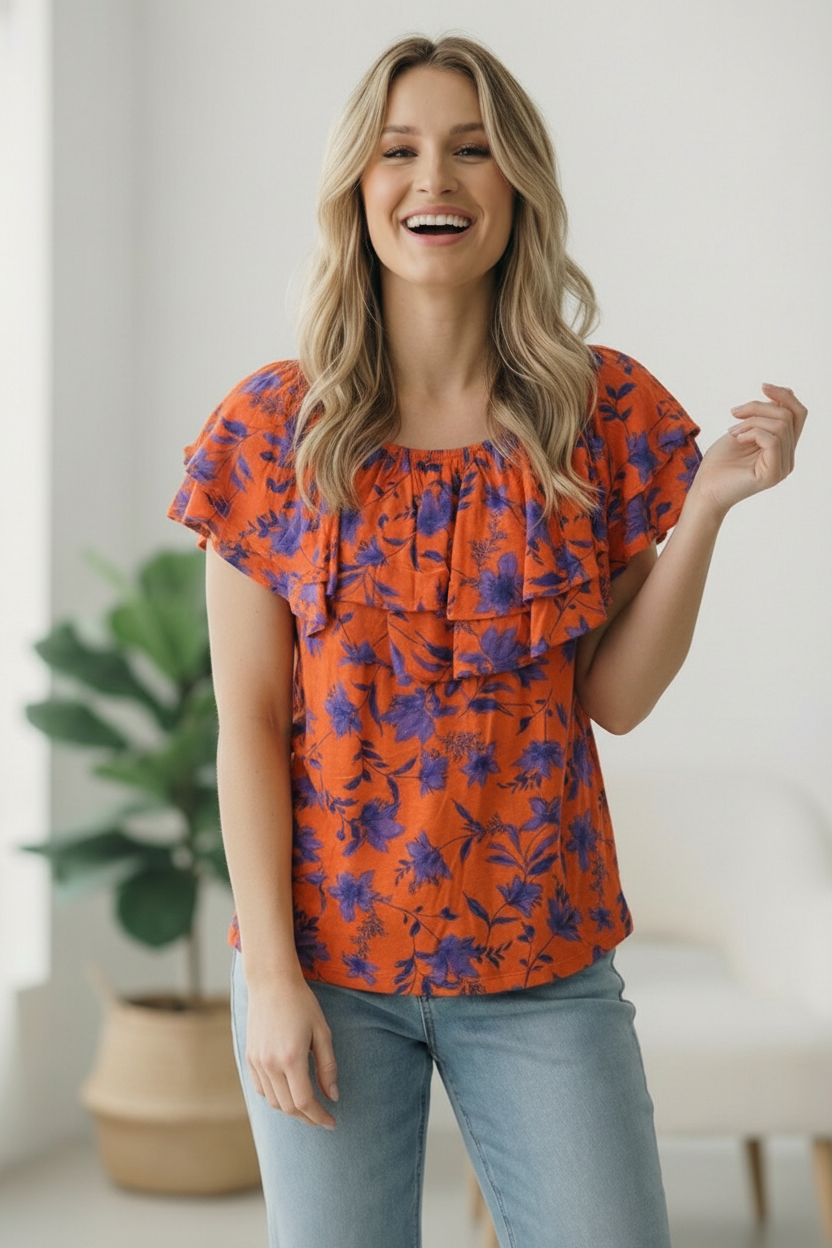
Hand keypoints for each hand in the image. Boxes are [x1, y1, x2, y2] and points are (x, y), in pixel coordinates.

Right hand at [245, 975, 338, 1128]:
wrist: (272, 983)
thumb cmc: (302, 1004)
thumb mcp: (322, 1032)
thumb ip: (328, 1067)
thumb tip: (333, 1096)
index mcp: (291, 1058)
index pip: (304, 1102)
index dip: (319, 1117)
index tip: (332, 1122)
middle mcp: (270, 1064)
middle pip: (288, 1107)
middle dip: (307, 1117)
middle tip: (323, 1118)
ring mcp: (257, 1062)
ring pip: (273, 1102)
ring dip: (291, 1110)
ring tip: (308, 1107)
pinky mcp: (249, 1058)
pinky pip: (261, 1089)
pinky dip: (275, 1098)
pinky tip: (288, 1093)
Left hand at [689, 383, 807, 517]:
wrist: (704, 491)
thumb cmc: (719, 464)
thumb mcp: (742, 431)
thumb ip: (762, 417)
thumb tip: (779, 395)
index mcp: (783, 447)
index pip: (798, 414)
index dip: (784, 395)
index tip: (762, 386)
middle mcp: (788, 457)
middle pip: (788, 416)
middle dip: (759, 407)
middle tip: (734, 413)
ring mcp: (782, 467)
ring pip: (780, 425)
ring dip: (751, 421)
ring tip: (732, 432)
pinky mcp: (773, 474)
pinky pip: (772, 440)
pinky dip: (752, 432)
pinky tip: (737, 439)